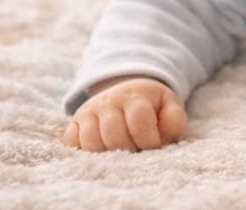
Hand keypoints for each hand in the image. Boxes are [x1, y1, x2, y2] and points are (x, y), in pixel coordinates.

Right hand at [62, 76, 186, 151]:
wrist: (127, 92)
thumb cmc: (151, 106)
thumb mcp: (169, 106)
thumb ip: (174, 121)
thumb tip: (163, 138)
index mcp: (134, 96)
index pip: (139, 122)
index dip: (149, 140)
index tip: (154, 145)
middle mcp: (108, 101)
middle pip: (113, 136)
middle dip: (129, 149)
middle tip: (137, 149)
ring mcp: (88, 112)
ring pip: (91, 142)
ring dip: (108, 154)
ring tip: (121, 151)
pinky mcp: (74, 123)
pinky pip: (72, 142)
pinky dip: (85, 151)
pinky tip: (102, 149)